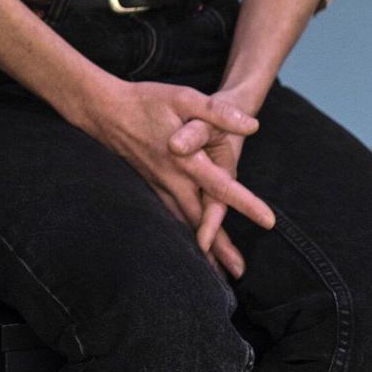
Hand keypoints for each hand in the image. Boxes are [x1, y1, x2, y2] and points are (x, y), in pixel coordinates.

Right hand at [73, 77, 273, 271]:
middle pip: (201, 219)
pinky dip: (180, 234)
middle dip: (220, 247)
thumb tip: (253, 125)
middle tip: (239, 273)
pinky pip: (168, 215)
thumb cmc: (145, 100)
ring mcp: (158, 184)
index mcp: (186, 159)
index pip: (222, 187)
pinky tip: (187, 246)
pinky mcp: (149, 184)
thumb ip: (219, 112)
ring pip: (183, 221)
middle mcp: (172, 178)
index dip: (246, 204)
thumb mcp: (184, 97)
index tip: (269, 222)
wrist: (102, 109)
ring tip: (216, 273)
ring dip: (200, 248)